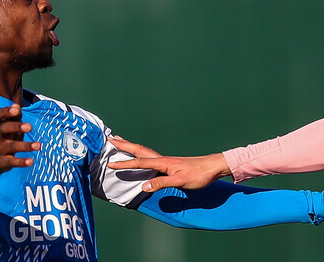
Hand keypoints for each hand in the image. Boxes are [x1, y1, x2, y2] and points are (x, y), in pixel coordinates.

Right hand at [0, 104, 40, 171]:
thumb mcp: (11, 127)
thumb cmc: (7, 137)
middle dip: (16, 127)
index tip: (16, 109)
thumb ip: (15, 117)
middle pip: (4, 129)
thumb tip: (17, 105)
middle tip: (30, 127)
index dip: (6, 111)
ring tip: (39, 145)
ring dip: (25, 146)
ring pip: (11, 146)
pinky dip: (22, 162)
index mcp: (1, 126)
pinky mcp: (1, 162)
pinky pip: (12, 162)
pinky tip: (31, 161)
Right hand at [107, 139, 229, 191]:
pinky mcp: (170, 164)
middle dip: (124, 145)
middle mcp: (162, 159)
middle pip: (139, 150)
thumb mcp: (180, 181)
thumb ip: (162, 183)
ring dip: (131, 147)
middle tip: (110, 139)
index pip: (140, 162)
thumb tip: (143, 186)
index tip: (110, 163)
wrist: (213, 167)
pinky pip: (150, 157)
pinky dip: (140, 154)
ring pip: (144, 151)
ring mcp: (166, 160)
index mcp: (163, 162)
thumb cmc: (199, 174)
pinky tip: (139, 157)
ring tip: (120, 142)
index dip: (125, 164)